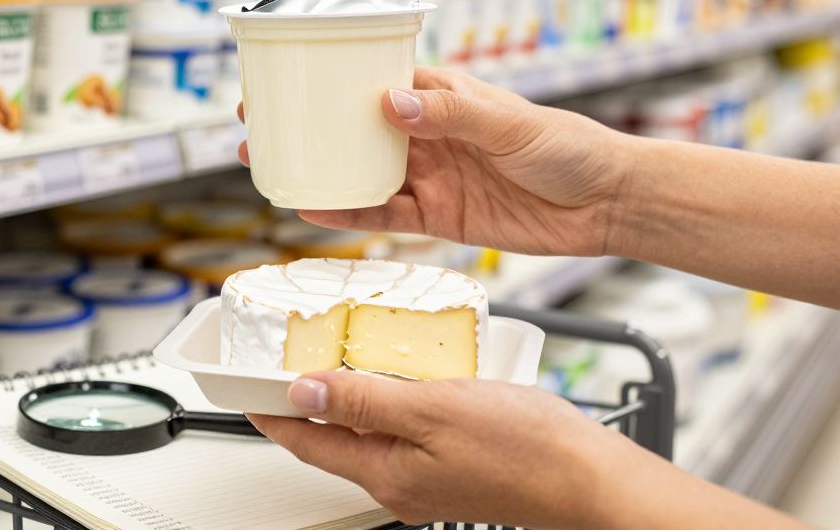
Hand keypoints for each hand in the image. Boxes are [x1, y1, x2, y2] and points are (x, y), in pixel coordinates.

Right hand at [239, 67, 630, 256]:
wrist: (606, 204)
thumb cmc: (568, 146)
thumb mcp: (510, 123)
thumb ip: (451, 113)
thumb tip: (391, 102)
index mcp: (441, 95)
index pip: (373, 80)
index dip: (328, 79)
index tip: (285, 76)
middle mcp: (428, 133)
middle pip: (354, 128)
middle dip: (307, 126)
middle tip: (258, 126)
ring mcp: (431, 175)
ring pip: (360, 171)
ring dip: (318, 170)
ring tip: (271, 167)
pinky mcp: (439, 217)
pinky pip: (384, 214)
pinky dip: (349, 213)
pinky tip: (313, 209)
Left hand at [248, 372, 810, 529]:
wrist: (594, 480)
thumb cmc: (528, 450)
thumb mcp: (432, 409)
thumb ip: (363, 401)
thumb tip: (303, 393)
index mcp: (385, 472)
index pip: (304, 441)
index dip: (269, 411)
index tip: (245, 387)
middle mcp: (400, 481)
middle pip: (332, 440)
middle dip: (304, 403)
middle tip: (286, 363)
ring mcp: (428, 477)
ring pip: (369, 434)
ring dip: (347, 398)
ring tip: (337, 359)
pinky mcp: (456, 464)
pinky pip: (405, 432)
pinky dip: (390, 401)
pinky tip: (404, 374)